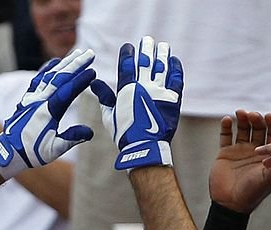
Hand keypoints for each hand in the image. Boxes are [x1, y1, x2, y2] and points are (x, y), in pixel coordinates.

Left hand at [0, 48, 96, 178]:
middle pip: (60, 78)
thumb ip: (71, 139)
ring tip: (77, 54)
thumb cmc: (32, 152)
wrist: (9, 151)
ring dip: (64, 63)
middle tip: (90, 53)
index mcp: (48, 112)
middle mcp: (39, 101)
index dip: (80, 80)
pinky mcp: (28, 98)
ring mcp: (32, 98)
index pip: (67, 91)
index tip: (92, 71)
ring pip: (50, 75)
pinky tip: (55, 62)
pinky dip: (47, 69)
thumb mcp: (54, 149)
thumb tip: (90, 132)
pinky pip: (38, 79)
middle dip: (76, 64)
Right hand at [93, 36, 182, 170]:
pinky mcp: (173, 99)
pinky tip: (174, 61)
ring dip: (162, 54)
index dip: (128, 53)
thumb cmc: (124, 134)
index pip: (127, 64)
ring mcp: (159, 92)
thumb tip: (95, 83)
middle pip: (146, 60)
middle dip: (146, 48)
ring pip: (162, 66)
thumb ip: (104, 97)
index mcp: (127, 90)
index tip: (129, 47)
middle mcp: (144, 87)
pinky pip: (176, 79)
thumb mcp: (109, 116)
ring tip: (162, 46)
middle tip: (147, 40)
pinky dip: (176, 68)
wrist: (144, 148)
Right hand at [209, 110, 270, 214]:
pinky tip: (226, 120)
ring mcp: (239, 151)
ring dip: (242, 119)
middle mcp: (254, 151)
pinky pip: (225, 136)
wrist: (231, 204)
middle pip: (257, 129)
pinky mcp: (225, 153)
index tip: (270, 116)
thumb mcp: (268, 178)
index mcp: (267, 155)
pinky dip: (225, 127)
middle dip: (257, 120)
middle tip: (254, 115)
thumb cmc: (252, 193)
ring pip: (242, 129)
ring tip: (240, 113)